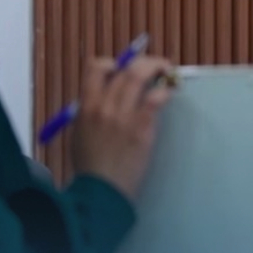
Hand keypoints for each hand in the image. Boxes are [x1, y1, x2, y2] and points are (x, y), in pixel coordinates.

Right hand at [71, 53, 174, 199]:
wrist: (102, 189)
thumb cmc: (91, 165)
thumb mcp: (81, 133)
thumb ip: (92, 112)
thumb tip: (108, 97)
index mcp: (86, 106)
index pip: (95, 68)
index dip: (113, 63)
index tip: (124, 68)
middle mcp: (103, 105)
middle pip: (126, 69)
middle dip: (146, 62)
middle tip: (159, 67)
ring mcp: (123, 115)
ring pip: (141, 77)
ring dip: (159, 70)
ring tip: (168, 75)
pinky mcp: (141, 127)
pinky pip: (156, 98)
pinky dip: (165, 90)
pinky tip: (171, 93)